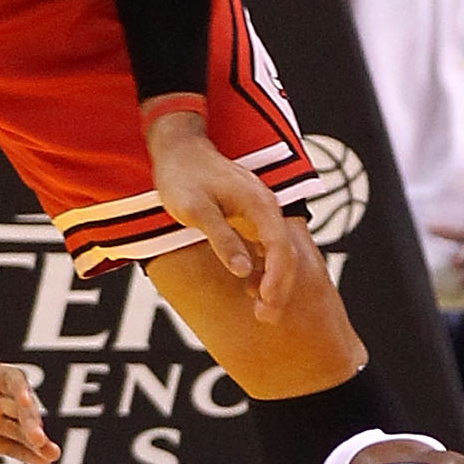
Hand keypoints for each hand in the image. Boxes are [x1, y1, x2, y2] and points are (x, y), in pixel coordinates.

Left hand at [0, 351, 58, 463]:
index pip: (12, 379)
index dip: (22, 390)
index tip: (26, 403)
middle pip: (21, 407)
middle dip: (32, 421)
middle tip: (37, 437)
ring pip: (21, 430)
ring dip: (38, 441)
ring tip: (52, 454)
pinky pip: (10, 448)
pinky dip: (27, 455)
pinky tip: (43, 461)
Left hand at [146, 105, 305, 318]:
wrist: (178, 146)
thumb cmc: (183, 176)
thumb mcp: (196, 211)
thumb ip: (221, 239)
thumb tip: (243, 272)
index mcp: (259, 204)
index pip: (279, 248)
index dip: (276, 280)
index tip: (266, 305)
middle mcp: (266, 207)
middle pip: (285, 252)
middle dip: (279, 287)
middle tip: (265, 317)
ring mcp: (260, 210)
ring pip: (278, 250)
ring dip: (272, 280)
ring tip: (260, 309)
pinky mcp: (250, 214)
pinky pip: (266, 245)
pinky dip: (263, 267)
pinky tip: (250, 286)